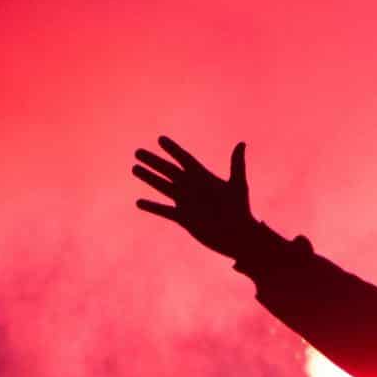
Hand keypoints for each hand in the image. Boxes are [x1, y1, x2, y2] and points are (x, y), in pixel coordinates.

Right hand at [132, 137, 261, 259]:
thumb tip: (242, 143)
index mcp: (204, 177)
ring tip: (134, 168)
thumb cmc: (242, 211)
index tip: (160, 139)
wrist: (238, 237)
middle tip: (137, 152)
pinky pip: (164, 210)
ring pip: (163, 187)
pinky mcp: (183, 218)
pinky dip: (152, 207)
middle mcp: (192, 188)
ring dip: (149, 178)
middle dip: (153, 161)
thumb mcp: (238, 186)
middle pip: (168, 171)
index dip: (173, 150)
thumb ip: (237, 164)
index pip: (184, 159)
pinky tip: (139, 203)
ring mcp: (186, 203)